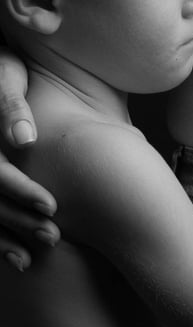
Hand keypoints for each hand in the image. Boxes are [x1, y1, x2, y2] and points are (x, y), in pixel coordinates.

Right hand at [0, 46, 58, 269]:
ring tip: (33, 257)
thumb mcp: (6, 76)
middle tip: (53, 237)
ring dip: (5, 236)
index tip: (53, 206)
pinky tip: (16, 257)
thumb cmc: (4, 69)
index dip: (21, 190)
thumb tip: (26, 141)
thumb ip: (11, 107)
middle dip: (18, 221)